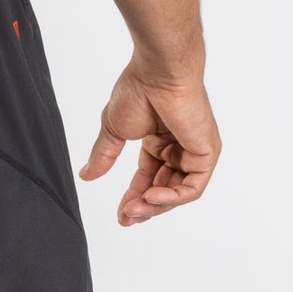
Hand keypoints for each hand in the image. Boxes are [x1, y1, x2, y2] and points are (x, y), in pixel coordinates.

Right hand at [79, 61, 220, 225]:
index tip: (120, 214)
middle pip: (163, 188)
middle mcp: (179, 148)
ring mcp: (195, 151)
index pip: (148, 177)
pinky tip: (151, 197)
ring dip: (155, 206)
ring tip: (133, 210)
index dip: (133, 196)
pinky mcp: (206, 153)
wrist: (158, 73)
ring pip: (177, 192)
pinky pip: (192, 187)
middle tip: (125, 217)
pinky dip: (172, 197)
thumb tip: (85, 175)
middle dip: (144, 206)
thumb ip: (104, 154)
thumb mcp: (114, 129)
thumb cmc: (138, 91)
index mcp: (159, 140)